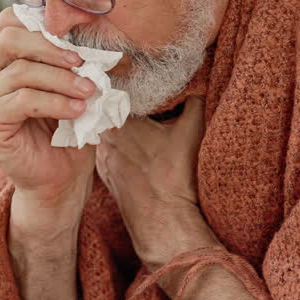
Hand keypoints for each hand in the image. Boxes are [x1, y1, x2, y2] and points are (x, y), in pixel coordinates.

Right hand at [0, 7, 97, 210]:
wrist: (61, 179)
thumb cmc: (70, 131)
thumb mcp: (75, 88)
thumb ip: (74, 63)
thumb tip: (97, 42)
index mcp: (8, 61)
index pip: (10, 22)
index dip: (39, 20)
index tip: (74, 35)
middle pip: (10, 39)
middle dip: (49, 46)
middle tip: (81, 62)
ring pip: (21, 71)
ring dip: (61, 79)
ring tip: (88, 92)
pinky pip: (22, 100)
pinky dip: (54, 102)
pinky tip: (76, 110)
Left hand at [97, 97, 219, 268]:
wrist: (164, 222)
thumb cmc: (176, 176)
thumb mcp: (192, 129)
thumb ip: (194, 99)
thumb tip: (196, 83)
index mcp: (118, 119)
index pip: (117, 89)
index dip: (131, 80)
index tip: (143, 77)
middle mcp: (103, 137)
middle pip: (111, 109)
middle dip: (126, 102)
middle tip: (145, 96)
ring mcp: (103, 157)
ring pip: (109, 131)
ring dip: (123, 125)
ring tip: (145, 123)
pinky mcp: (106, 175)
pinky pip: (111, 151)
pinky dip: (122, 145)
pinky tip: (140, 148)